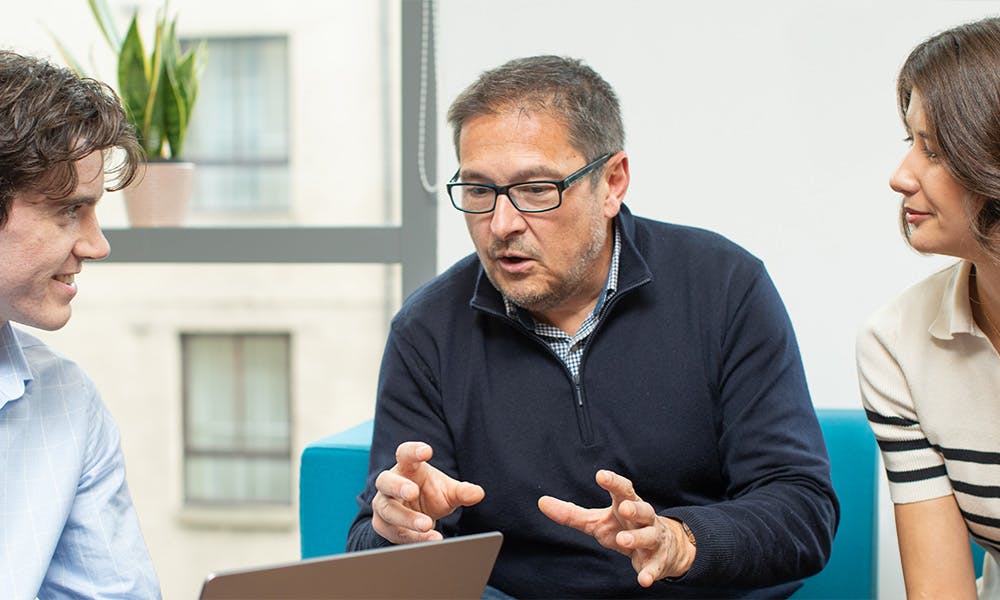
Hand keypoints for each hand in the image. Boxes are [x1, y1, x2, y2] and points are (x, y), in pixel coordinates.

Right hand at [371, 441, 484, 543]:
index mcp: (406, 467)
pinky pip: (395, 532)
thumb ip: (462, 492)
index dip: (413, 451)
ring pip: (388, 510)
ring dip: (407, 518)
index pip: (405, 454)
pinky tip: (429, 539)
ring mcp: (383, 505)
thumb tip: (478, 493)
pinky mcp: (383, 525)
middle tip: (412, 491)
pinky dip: (413, 537)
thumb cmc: (430, 495)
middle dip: (398, 486)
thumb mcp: (448, 492)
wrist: (417, 518)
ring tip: (427, 524)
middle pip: (385, 481)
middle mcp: (390, 484)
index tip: (427, 451)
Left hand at [538, 469, 695, 586]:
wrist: (662, 548)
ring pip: (649, 536)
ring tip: (624, 540)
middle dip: (634, 508)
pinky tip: (643, 580)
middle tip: (624, 508)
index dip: (614, 482)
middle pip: (643, 509)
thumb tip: (542, 502)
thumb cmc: (623, 527)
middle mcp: (644, 519)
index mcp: (628, 504)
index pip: (623, 489)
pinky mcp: (657, 560)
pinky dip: (649, 572)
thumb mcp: (596, 520)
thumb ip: (571, 513)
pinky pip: (654, 567)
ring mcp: (653, 539)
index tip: (601, 475)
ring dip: (637, 538)